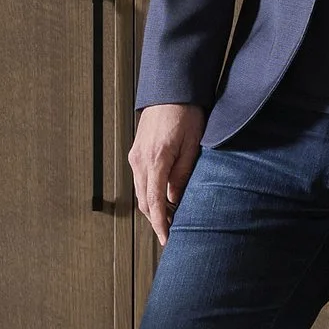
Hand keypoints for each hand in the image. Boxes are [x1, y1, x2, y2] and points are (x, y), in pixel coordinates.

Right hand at [130, 102, 205, 246]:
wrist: (171, 89)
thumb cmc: (187, 113)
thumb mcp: (193, 144)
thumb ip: (183, 174)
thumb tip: (176, 200)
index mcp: (156, 159)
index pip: (155, 202)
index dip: (160, 225)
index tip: (167, 240)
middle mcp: (140, 160)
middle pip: (144, 201)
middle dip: (157, 219)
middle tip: (174, 231)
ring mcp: (135, 155)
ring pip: (141, 192)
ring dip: (154, 207)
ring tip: (173, 216)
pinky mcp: (136, 151)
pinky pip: (141, 180)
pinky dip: (151, 193)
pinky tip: (165, 196)